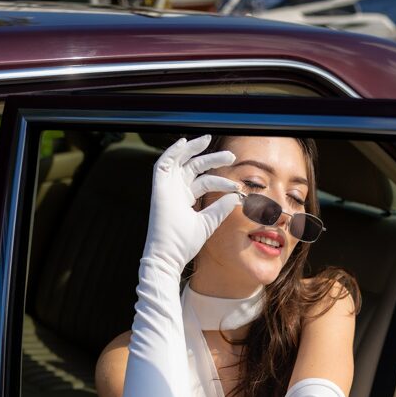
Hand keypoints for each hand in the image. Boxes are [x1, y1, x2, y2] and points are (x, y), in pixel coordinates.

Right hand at [144, 133, 240, 271]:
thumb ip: (220, 209)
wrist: (167, 257)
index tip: (237, 185)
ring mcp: (166, 190)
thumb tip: (236, 197)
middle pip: (193, 168)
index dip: (220, 180)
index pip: (203, 181)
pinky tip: (184, 142)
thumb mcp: (207, 223)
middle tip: (231, 156)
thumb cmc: (183, 244)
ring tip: (208, 139)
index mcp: (184, 199)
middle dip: (211, 159)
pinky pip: (162, 165)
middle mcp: (175, 191)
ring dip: (193, 150)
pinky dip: (171, 152)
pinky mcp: (158, 190)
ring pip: (180, 162)